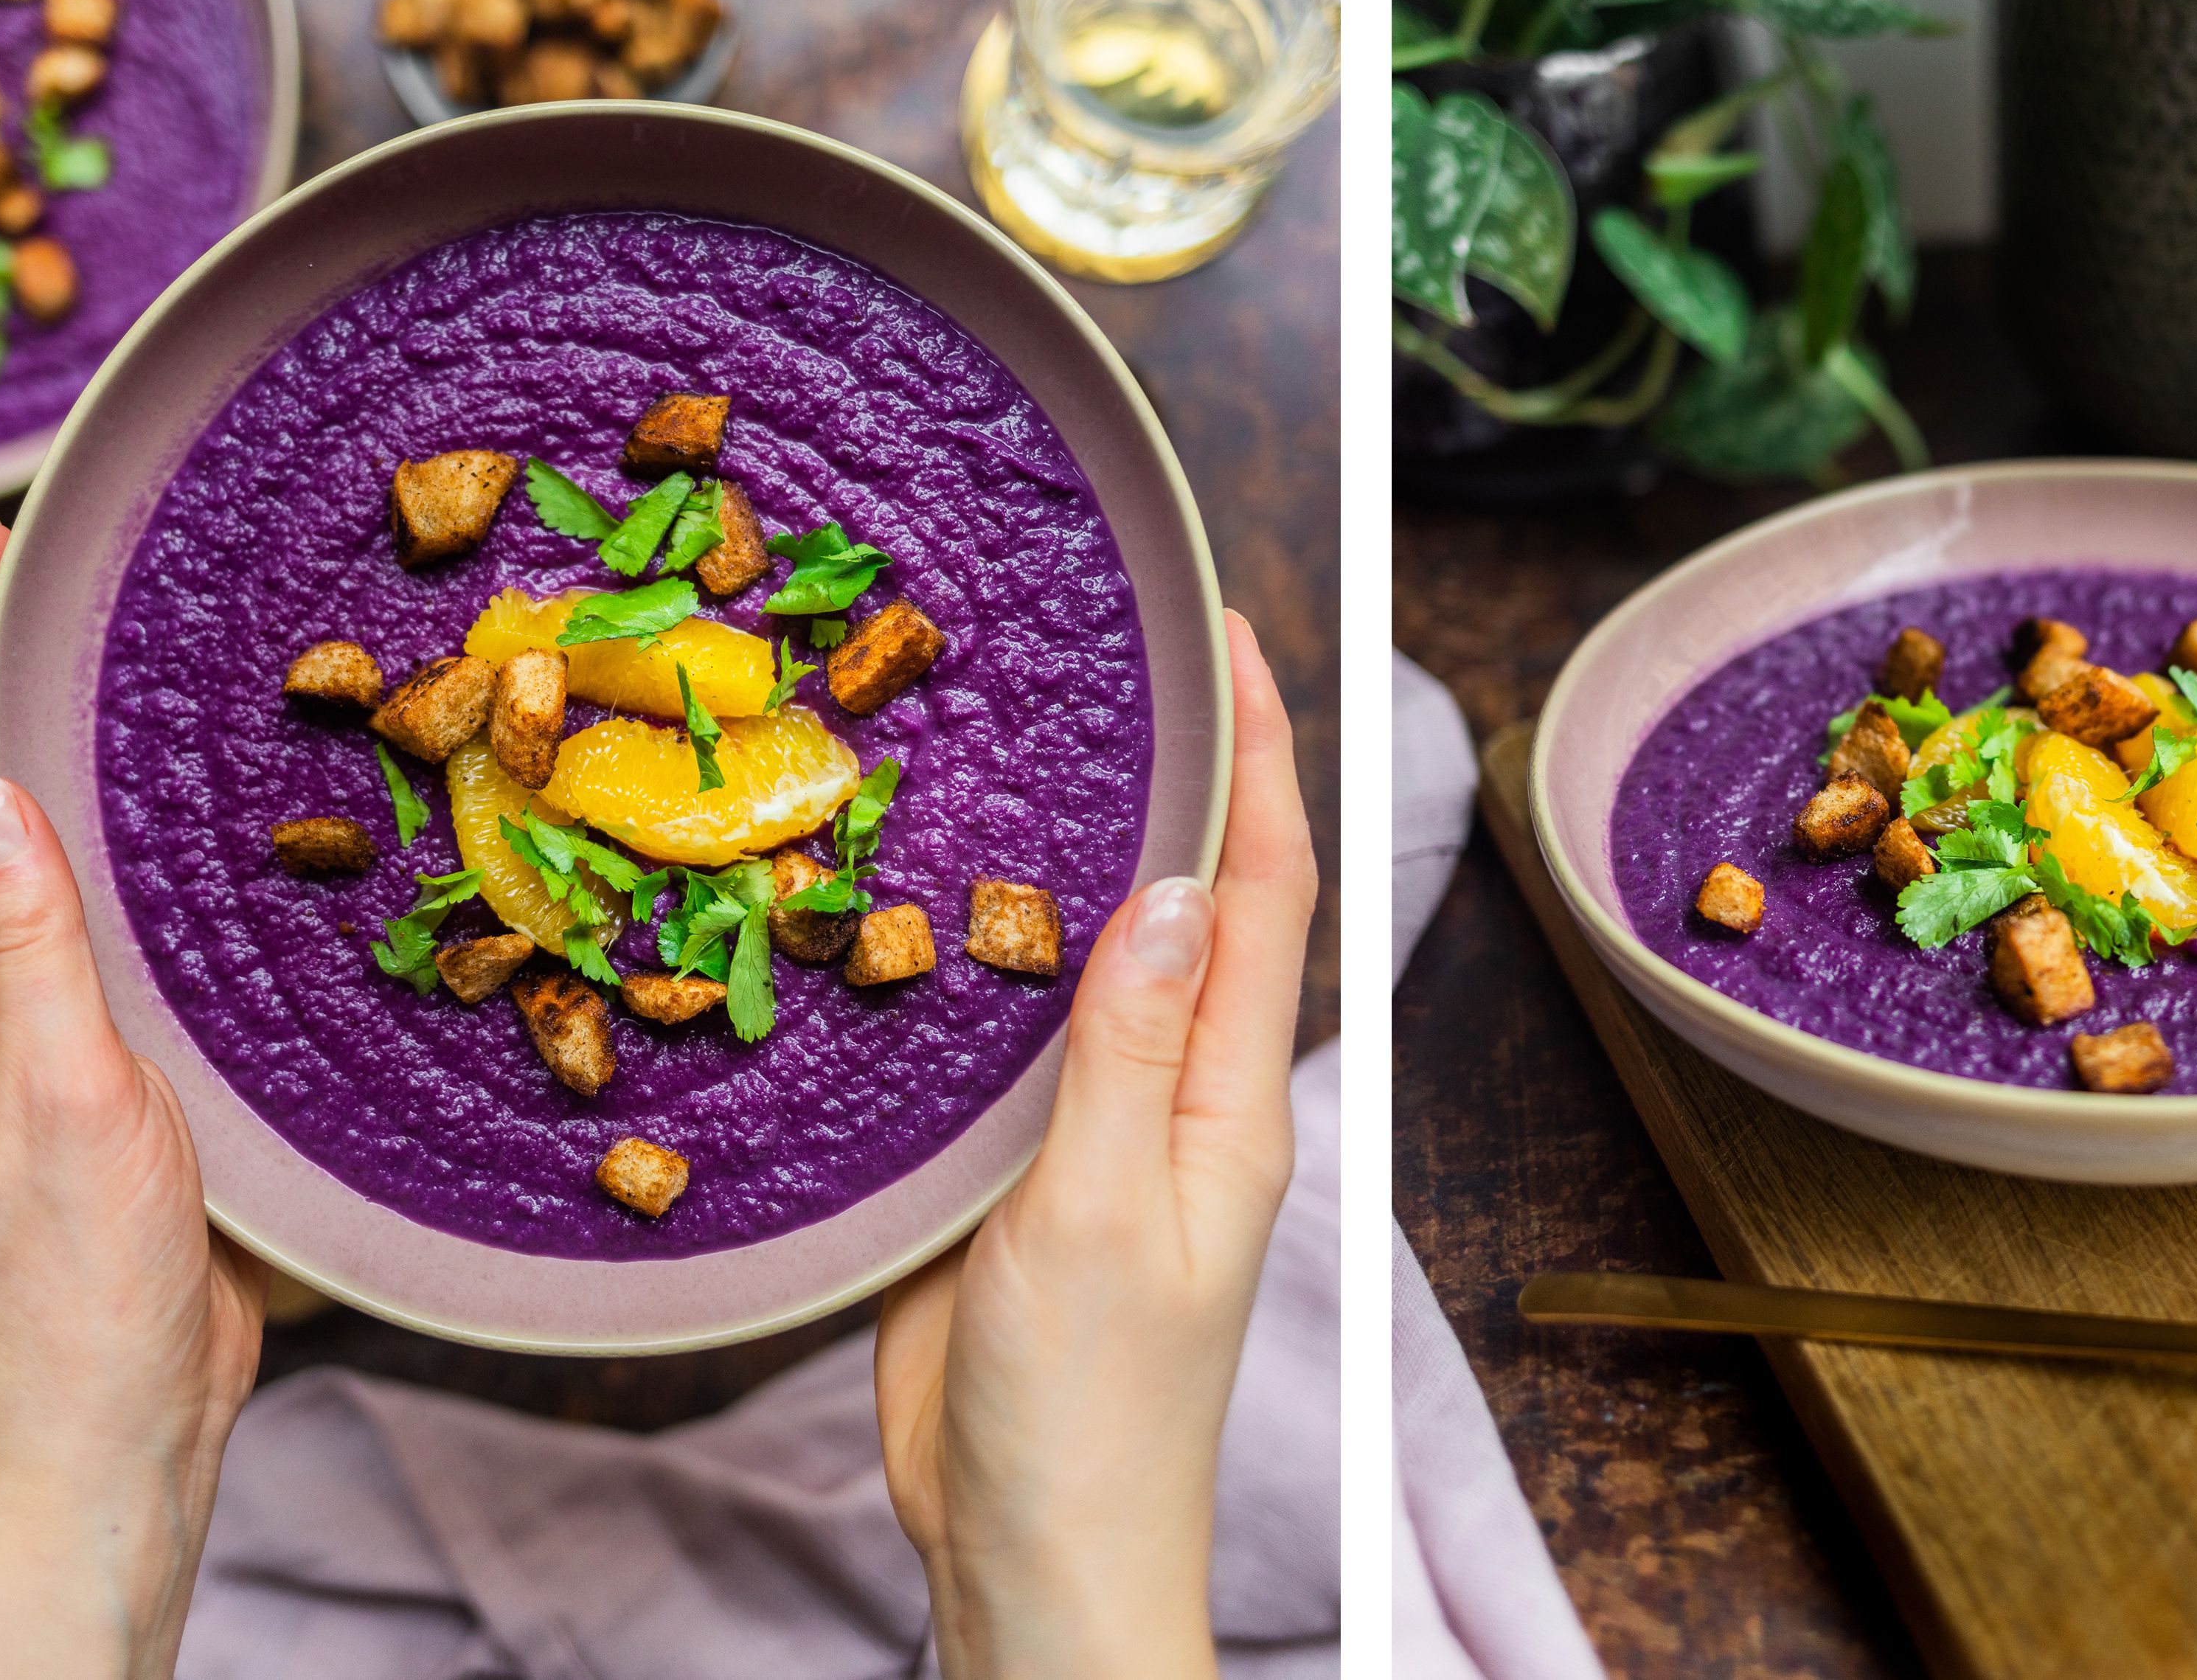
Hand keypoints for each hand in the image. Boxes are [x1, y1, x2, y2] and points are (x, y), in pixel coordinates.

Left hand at [0, 519, 269, 1679]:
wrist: (116, 1420)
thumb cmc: (78, 1279)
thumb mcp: (61, 1094)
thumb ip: (26, 942)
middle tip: (64, 579)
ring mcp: (39, 1031)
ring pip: (41, 861)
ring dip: (67, 757)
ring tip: (127, 669)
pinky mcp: (108, 1066)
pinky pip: (108, 928)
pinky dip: (136, 852)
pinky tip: (195, 831)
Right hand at [875, 610, 1316, 1679]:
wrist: (1032, 1556)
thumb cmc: (1090, 1416)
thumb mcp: (1103, 1216)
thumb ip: (1131, 1049)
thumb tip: (1177, 884)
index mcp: (1230, 1102)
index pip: (1265, 892)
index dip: (1258, 758)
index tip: (1236, 640)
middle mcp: (1176, 1096)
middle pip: (1194, 903)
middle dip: (1178, 773)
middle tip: (1124, 650)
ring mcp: (1095, 1131)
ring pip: (1096, 958)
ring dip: (1080, 850)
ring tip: (1027, 735)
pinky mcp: (1012, 1173)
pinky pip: (1012, 1034)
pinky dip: (989, 951)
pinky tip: (931, 899)